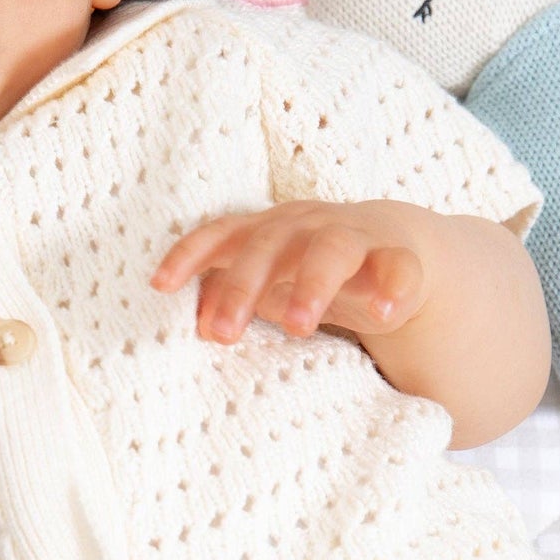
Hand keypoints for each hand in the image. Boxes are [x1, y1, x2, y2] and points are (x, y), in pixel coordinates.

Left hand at [151, 199, 429, 344]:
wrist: (394, 246)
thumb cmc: (313, 269)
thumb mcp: (270, 283)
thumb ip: (231, 299)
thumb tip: (200, 326)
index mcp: (267, 231)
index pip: (221, 234)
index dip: (189, 254)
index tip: (160, 284)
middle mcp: (307, 225)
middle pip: (269, 244)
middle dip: (243, 286)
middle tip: (224, 334)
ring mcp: (355, 237)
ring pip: (331, 250)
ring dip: (311, 285)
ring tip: (297, 328)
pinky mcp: (399, 258)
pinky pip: (399, 266)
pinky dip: (393, 286)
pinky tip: (385, 313)